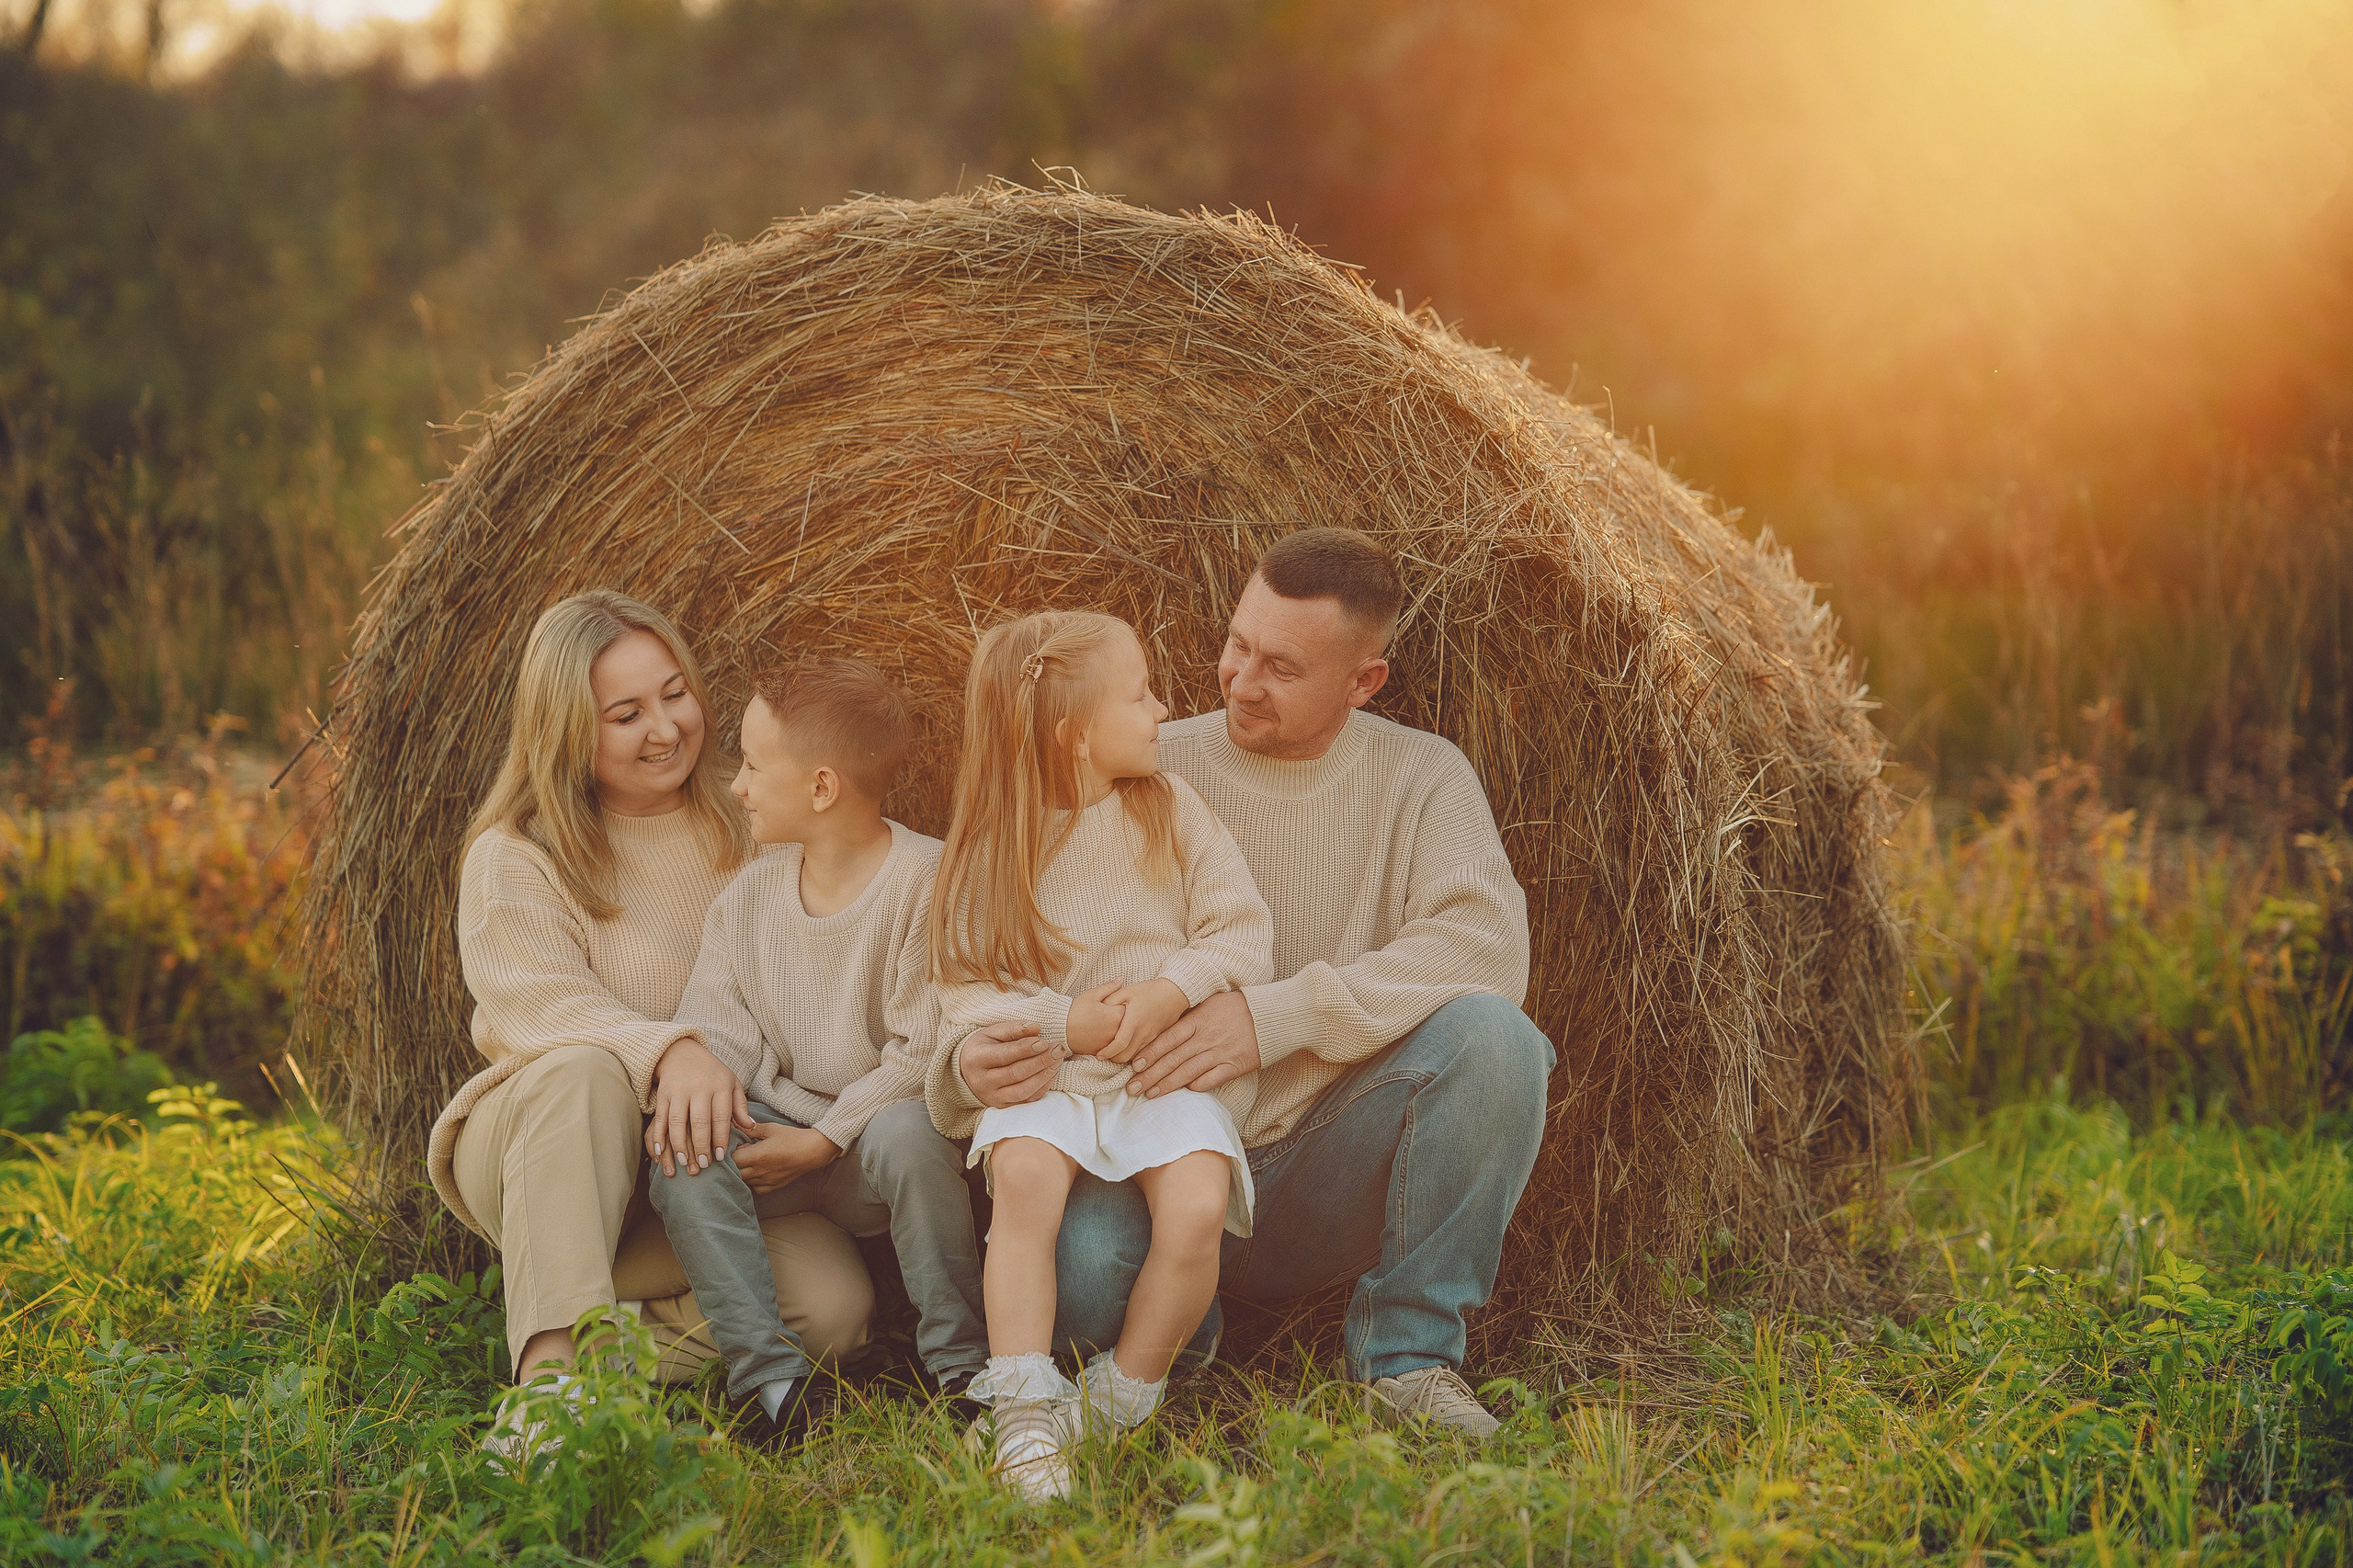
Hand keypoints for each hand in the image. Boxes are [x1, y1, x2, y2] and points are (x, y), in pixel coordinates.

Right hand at [647, 1037, 744, 1176]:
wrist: (681, 1051)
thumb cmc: (711, 1071)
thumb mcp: (731, 1082)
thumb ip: (740, 1105)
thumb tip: (750, 1127)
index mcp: (720, 1086)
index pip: (721, 1117)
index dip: (720, 1139)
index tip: (720, 1157)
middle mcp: (699, 1088)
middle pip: (699, 1122)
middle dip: (701, 1146)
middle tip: (702, 1165)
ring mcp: (679, 1091)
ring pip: (678, 1122)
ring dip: (679, 1145)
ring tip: (683, 1162)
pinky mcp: (663, 1094)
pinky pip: (660, 1118)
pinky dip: (659, 1136)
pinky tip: (660, 1152)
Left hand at [731, 1120, 841, 1193]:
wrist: (813, 1151)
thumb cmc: (793, 1138)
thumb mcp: (771, 1128)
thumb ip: (751, 1129)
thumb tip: (735, 1123)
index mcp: (757, 1156)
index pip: (732, 1160)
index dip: (729, 1153)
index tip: (734, 1146)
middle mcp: (759, 1172)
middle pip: (734, 1173)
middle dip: (733, 1164)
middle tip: (740, 1154)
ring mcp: (766, 1181)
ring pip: (743, 1182)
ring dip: (742, 1173)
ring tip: (749, 1162)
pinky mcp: (773, 1187)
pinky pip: (755, 1188)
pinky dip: (752, 1181)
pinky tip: (757, 1172)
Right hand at [958, 1020, 1064, 1108]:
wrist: (967, 1070)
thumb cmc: (985, 1046)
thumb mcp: (993, 1032)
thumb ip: (1014, 1029)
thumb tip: (1036, 1027)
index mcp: (977, 1059)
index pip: (1004, 1055)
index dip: (1026, 1048)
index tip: (1044, 1041)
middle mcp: (982, 1081)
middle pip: (1016, 1073)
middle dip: (1041, 1061)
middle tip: (1059, 1049)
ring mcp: (993, 1097)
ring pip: (1023, 1090)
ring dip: (1045, 1075)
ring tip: (1058, 1060)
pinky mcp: (1003, 1106)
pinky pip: (1028, 1099)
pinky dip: (1043, 1086)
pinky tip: (1052, 1072)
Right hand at [1065, 979, 1125, 1056]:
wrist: (1058, 1028)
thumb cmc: (1075, 1010)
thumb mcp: (1092, 995)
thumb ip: (1109, 987)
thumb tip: (1122, 979)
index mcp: (1116, 1016)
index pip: (1132, 1010)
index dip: (1128, 1005)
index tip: (1122, 1003)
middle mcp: (1116, 1032)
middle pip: (1131, 1025)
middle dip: (1127, 1019)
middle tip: (1118, 1014)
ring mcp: (1110, 1043)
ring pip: (1124, 1037)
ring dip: (1122, 1031)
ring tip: (1110, 1024)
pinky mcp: (1104, 1051)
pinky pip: (1116, 1047)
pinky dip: (1115, 1041)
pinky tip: (1106, 1034)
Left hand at [1098, 978, 1189, 1063]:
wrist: (1174, 994)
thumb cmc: (1149, 990)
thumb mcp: (1128, 990)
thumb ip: (1111, 1000)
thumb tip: (1098, 1010)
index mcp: (1134, 1020)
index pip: (1120, 1044)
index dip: (1108, 1052)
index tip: (1098, 1055)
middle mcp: (1143, 1032)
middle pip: (1125, 1056)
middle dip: (1112, 1059)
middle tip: (1103, 1054)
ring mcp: (1151, 1037)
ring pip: (1134, 1057)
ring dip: (1122, 1057)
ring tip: (1113, 1052)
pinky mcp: (1156, 1039)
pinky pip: (1142, 1052)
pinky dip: (1132, 1054)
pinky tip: (1126, 1048)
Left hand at [1126, 988, 1261, 1097]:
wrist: (1270, 1015)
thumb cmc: (1236, 1007)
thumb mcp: (1209, 1002)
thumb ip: (1188, 1016)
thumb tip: (1162, 1026)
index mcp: (1198, 1020)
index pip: (1167, 1039)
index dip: (1149, 1053)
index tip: (1134, 1066)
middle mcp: (1206, 1037)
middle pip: (1173, 1059)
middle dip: (1150, 1075)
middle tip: (1132, 1088)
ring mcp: (1220, 1052)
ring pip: (1187, 1072)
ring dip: (1167, 1085)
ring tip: (1149, 1094)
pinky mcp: (1235, 1065)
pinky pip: (1212, 1079)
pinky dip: (1197, 1085)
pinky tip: (1184, 1091)